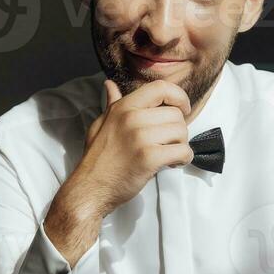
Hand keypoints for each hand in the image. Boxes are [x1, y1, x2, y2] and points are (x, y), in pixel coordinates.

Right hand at [78, 78, 193, 217]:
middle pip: (176, 114)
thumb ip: (112, 104)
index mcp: (123, 107)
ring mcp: (140, 137)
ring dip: (181, 145)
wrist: (90, 188)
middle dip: (179, 130)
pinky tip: (171, 163)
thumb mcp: (101, 124)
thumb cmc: (97, 159)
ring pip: (182, 132)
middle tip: (169, 143)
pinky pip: (182, 151)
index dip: (178, 96)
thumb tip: (110, 85)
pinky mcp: (149, 157)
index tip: (182, 109)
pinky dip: (183, 159)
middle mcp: (132, 118)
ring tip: (168, 154)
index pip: (161, 87)